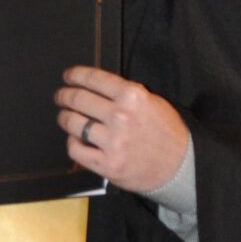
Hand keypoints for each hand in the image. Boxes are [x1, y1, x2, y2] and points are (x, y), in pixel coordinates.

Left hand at [56, 67, 188, 193]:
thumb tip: (97, 87)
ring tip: (64, 117)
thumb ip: (125, 94)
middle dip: (64, 95)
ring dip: (64, 118)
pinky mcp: (107, 164)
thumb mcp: (152, 102)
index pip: (94, 79)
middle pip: (78, 99)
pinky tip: (75, 139)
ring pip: (72, 123)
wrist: (180, 166)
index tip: (68, 76)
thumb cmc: (167, 133)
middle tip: (60, 96)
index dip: (75, 75)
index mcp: (132, 96)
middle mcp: (121, 116)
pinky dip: (71, 142)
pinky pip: (76, 149)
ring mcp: (113, 142)